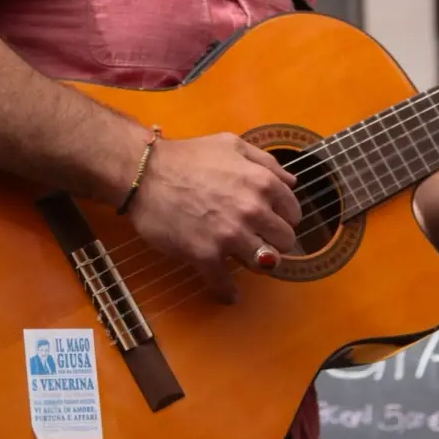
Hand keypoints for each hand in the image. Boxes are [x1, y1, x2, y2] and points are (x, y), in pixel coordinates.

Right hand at [124, 133, 302, 303]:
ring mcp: (230, 235)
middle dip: (275, 241)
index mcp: (261, 183)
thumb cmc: (187, 156)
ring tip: (246, 260)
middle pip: (285, 241)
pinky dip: (228, 291)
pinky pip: (226, 284)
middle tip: (261, 239)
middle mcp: (252, 210)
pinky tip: (229, 293)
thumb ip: (265, 162)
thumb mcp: (232, 144)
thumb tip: (290, 182)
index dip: (285, 218)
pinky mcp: (206, 255)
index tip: (274, 222)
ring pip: (265, 264)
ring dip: (258, 264)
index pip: (293, 212)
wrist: (145, 174)